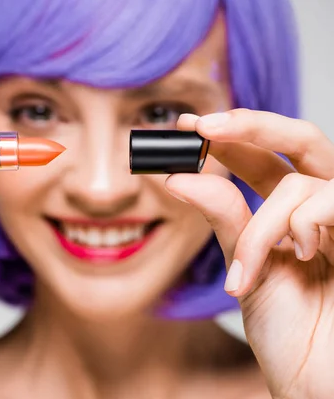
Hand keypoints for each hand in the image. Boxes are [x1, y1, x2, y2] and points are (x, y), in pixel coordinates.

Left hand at [165, 109, 333, 398]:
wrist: (315, 381)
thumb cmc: (288, 331)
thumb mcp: (245, 268)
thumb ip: (223, 220)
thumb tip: (180, 176)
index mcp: (293, 217)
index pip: (264, 161)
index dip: (229, 137)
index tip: (185, 127)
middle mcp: (323, 212)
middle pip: (301, 140)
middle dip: (252, 127)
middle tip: (205, 128)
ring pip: (301, 183)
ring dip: (262, 224)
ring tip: (247, 270)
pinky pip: (328, 202)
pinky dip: (298, 226)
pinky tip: (297, 257)